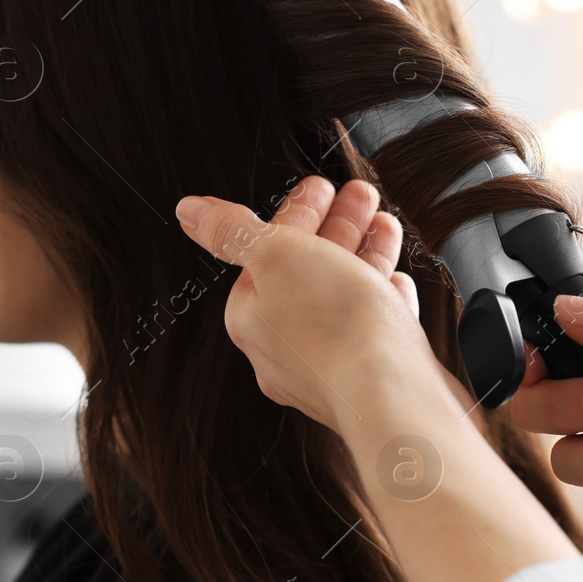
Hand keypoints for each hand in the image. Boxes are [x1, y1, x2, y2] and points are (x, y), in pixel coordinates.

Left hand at [178, 175, 579, 581]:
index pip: (267, 251)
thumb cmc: (335, 327)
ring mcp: (327, 369)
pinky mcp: (368, 380)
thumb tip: (188, 211)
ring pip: (343, 298)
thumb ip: (230, 229)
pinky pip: (372, 330)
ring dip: (362, 254)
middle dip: (335, 228)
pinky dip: (382, 298)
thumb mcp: (275, 253)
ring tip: (384, 224)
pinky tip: (394, 281)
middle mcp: (282, 349)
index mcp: (250, 318)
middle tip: (359, 195)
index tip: (321, 186)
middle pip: (307, 271)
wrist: (393, 395)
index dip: (297, 212)